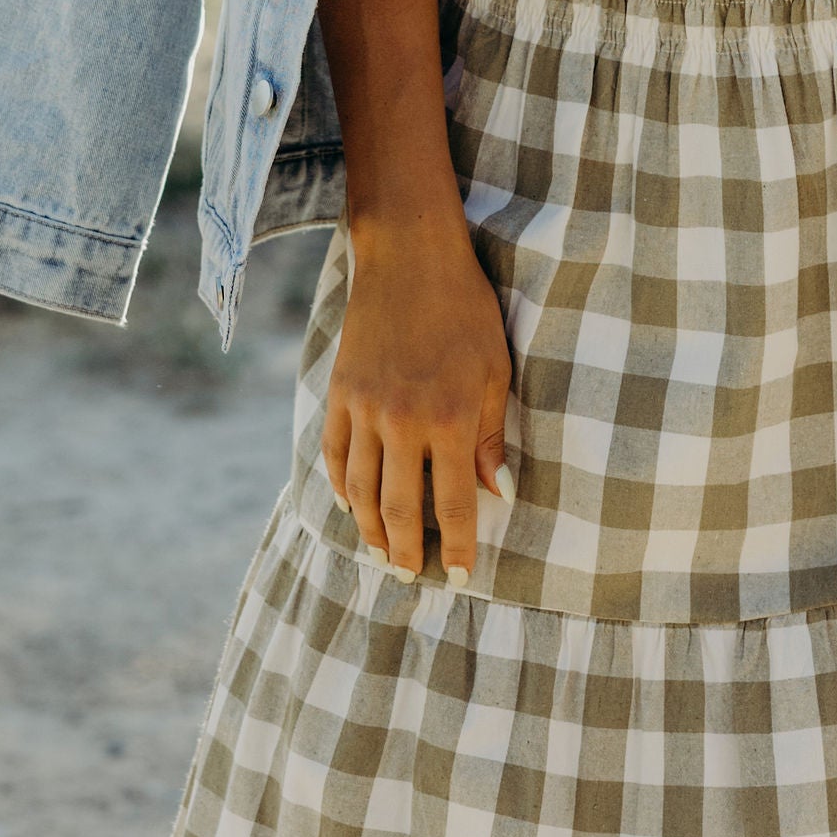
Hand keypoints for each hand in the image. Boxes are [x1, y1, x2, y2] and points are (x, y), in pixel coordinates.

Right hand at [321, 216, 512, 586]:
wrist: (409, 258)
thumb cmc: (466, 311)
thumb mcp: (497, 370)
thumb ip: (493, 436)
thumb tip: (501, 494)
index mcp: (451, 419)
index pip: (454, 504)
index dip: (458, 547)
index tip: (459, 577)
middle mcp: (402, 422)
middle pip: (400, 510)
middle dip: (407, 553)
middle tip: (411, 578)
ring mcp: (364, 410)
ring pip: (361, 492)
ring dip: (370, 531)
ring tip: (381, 555)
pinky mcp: (338, 395)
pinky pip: (335, 457)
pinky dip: (341, 489)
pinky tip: (350, 507)